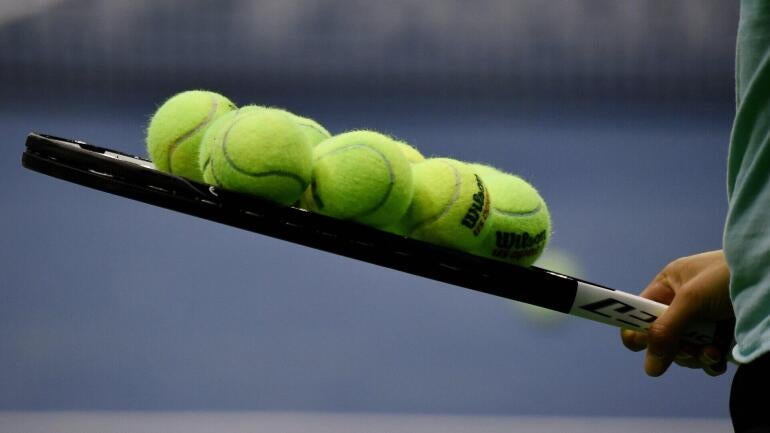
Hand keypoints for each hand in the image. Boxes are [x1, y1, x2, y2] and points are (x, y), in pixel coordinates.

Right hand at [620, 250, 732, 376]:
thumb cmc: (726, 277)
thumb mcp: (690, 301)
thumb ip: (665, 332)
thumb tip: (649, 368)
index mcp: (668, 285)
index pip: (640, 312)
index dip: (639, 329)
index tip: (646, 343)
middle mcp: (682, 303)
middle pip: (662, 337)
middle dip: (674, 347)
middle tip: (686, 348)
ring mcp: (703, 319)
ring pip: (684, 350)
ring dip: (694, 356)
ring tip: (711, 352)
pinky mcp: (722, 334)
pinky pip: (706, 356)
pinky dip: (710, 361)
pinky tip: (718, 359)